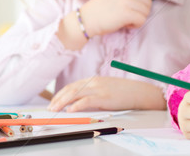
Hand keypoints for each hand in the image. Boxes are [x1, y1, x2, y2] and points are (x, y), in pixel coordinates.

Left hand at [48, 77, 164, 111]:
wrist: (138, 92)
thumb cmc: (124, 92)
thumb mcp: (106, 89)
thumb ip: (93, 93)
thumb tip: (79, 103)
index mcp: (94, 80)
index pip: (72, 86)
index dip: (61, 94)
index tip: (54, 102)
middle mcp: (94, 82)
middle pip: (71, 89)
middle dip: (58, 99)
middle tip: (50, 108)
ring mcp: (99, 89)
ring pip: (75, 94)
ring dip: (62, 102)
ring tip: (55, 110)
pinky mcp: (104, 97)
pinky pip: (86, 100)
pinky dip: (76, 105)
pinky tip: (70, 110)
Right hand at [81, 0, 152, 36]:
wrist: (85, 20)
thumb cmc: (98, 12)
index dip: (142, 4)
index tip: (133, 10)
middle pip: (147, 2)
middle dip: (142, 12)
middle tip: (132, 17)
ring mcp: (126, 2)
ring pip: (146, 11)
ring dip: (139, 19)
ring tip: (128, 21)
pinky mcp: (126, 13)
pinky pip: (142, 20)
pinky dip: (136, 25)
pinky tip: (126, 25)